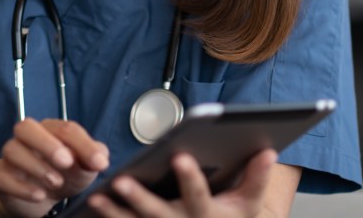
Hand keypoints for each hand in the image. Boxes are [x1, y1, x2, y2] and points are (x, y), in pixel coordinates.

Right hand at [0, 118, 109, 216]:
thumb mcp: (82, 165)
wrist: (37, 195)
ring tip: (56, 182)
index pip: (64, 128)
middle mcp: (27, 139)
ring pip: (12, 150)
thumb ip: (93, 157)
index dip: (83, 144)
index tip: (100, 164)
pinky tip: (40, 195)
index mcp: (49, 130)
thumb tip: (101, 157)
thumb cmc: (63, 173)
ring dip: (35, 165)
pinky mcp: (1, 179)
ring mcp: (11, 158)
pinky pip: (4, 178)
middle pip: (26, 127)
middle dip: (47, 143)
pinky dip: (22, 188)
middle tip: (67, 161)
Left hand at [86, 149, 277, 217]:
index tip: (180, 156)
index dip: (190, 177)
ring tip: (96, 197)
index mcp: (208, 214)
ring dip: (115, 212)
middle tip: (121, 180)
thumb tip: (270, 151)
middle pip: (159, 213)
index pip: (198, 195)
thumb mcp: (249, 203)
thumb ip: (256, 179)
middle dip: (140, 198)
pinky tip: (92, 206)